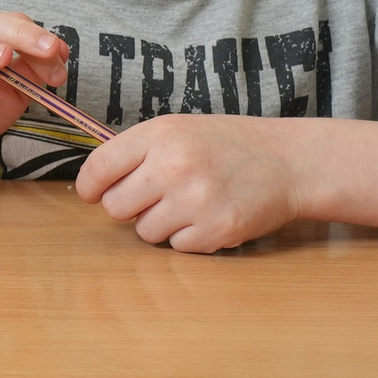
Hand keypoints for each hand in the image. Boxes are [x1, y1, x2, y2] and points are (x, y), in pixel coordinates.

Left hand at [75, 115, 302, 251]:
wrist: (288, 161)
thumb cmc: (227, 145)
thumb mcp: (178, 130)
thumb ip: (136, 152)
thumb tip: (93, 183)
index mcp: (160, 134)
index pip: (99, 168)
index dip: (89, 186)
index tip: (92, 194)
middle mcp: (174, 165)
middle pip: (115, 207)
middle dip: (129, 207)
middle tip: (155, 197)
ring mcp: (196, 199)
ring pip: (145, 232)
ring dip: (161, 224)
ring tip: (189, 204)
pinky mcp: (217, 229)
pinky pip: (177, 247)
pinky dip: (189, 238)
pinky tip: (208, 216)